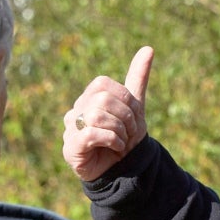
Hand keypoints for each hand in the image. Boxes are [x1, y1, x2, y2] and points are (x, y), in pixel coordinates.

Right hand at [62, 46, 154, 181]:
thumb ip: (138, 77)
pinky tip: (116, 148)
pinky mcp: (71, 148)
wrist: (122, 170)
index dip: (124, 100)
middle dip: (125, 117)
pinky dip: (111, 140)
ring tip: (122, 142)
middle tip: (129, 133)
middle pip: (102, 99)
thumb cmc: (124, 137)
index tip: (133, 117)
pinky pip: (91, 134)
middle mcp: (76, 110)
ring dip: (119, 130)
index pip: (104, 84)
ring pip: (96, 115)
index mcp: (89, 98)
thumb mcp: (135, 106)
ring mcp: (71, 129)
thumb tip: (148, 48)